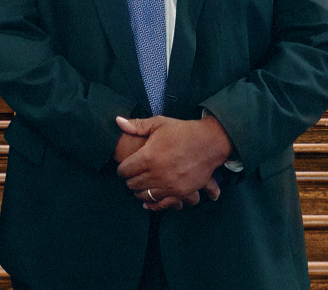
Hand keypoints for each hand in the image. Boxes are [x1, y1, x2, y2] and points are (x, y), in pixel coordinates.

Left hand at [115, 114, 231, 207]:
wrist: (209, 142)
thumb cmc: (183, 131)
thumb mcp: (159, 123)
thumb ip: (137, 125)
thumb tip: (118, 121)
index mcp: (148, 157)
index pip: (125, 170)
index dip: (121, 169)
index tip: (123, 168)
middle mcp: (156, 174)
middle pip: (133, 184)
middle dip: (129, 180)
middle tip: (131, 176)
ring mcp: (168, 185)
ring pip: (144, 196)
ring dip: (139, 192)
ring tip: (139, 187)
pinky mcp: (180, 193)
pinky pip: (161, 204)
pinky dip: (153, 204)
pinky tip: (148, 202)